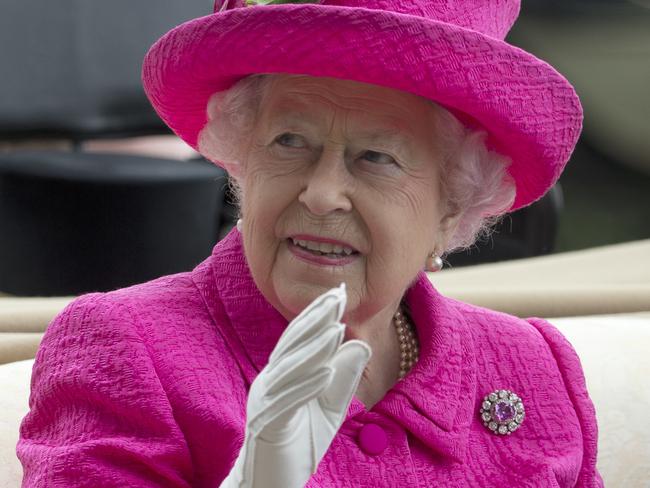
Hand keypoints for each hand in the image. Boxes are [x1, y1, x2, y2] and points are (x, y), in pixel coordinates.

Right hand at [220, 284, 370, 487]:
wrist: (272, 483)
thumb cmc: (300, 444)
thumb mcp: (331, 407)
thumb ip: (344, 378)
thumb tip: (361, 344)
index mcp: (280, 373)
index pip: (299, 337)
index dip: (317, 314)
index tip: (339, 293)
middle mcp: (268, 382)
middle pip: (292, 345)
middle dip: (315, 320)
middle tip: (337, 297)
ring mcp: (264, 403)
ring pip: (289, 369)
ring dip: (314, 349)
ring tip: (336, 329)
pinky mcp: (266, 426)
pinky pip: (287, 402)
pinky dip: (307, 386)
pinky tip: (326, 372)